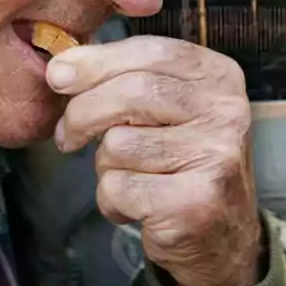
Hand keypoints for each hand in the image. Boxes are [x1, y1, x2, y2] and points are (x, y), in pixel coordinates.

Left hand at [46, 36, 263, 285]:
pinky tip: (136, 206)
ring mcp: (216, 156)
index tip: (58, 75)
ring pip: (118, 144)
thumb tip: (61, 67)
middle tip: (67, 134)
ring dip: (105, 165)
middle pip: (132, 91)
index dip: (98, 61)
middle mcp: (226, 111)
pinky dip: (112, 201)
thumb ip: (124, 78)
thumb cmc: (181, 162)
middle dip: (83, 112)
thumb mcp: (167, 109)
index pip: (152, 51)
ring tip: (130, 178)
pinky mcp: (195, 202)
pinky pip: (119, 187)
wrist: (222, 234)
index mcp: (220, 77)